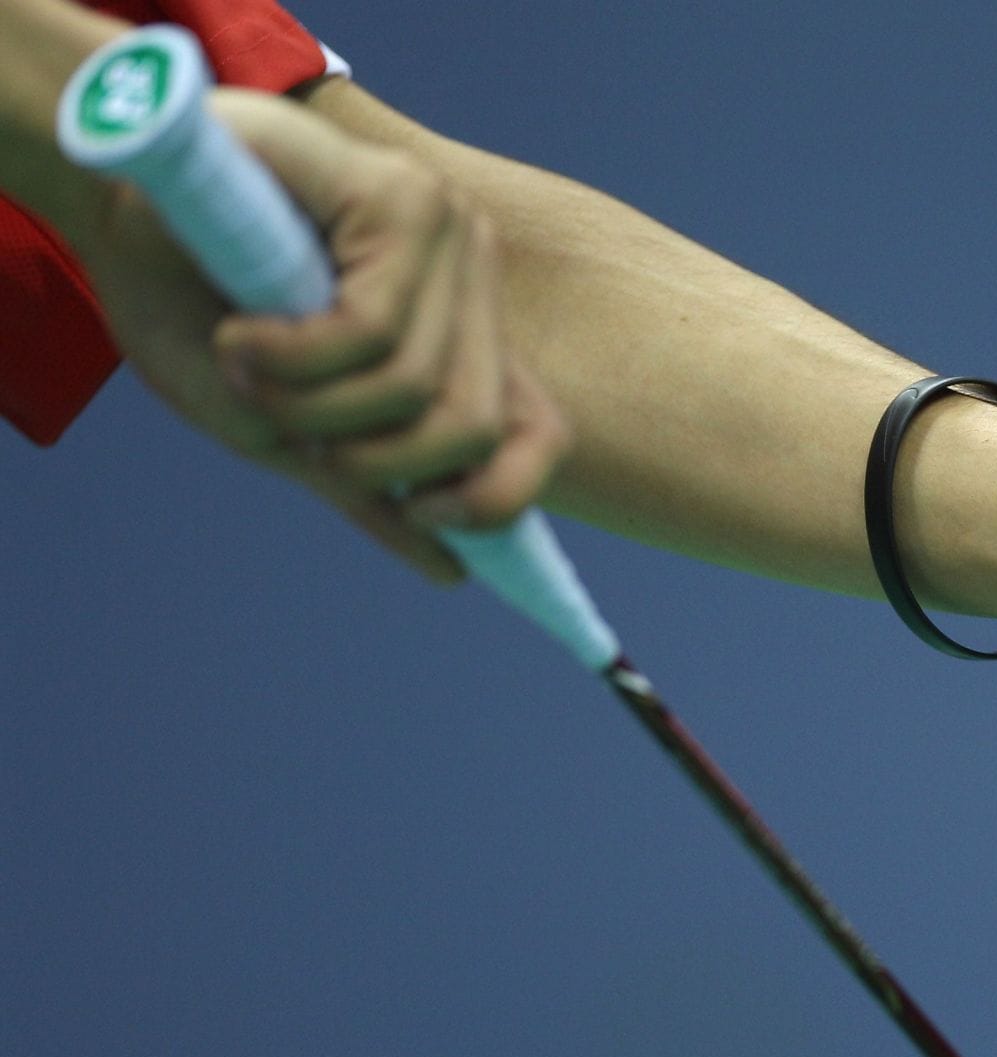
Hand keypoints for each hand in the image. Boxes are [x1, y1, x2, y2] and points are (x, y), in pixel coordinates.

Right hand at [64, 88, 568, 580]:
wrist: (106, 208)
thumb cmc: (192, 311)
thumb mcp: (283, 424)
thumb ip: (368, 487)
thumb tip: (454, 571)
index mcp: (462, 335)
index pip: (540, 434)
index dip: (495, 497)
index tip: (423, 511)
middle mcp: (469, 278)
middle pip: (471, 426)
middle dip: (366, 459)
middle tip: (285, 416)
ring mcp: (444, 230)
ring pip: (417, 387)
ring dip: (306, 406)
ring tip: (246, 359)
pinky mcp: (397, 195)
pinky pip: (370, 330)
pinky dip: (288, 360)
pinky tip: (241, 335)